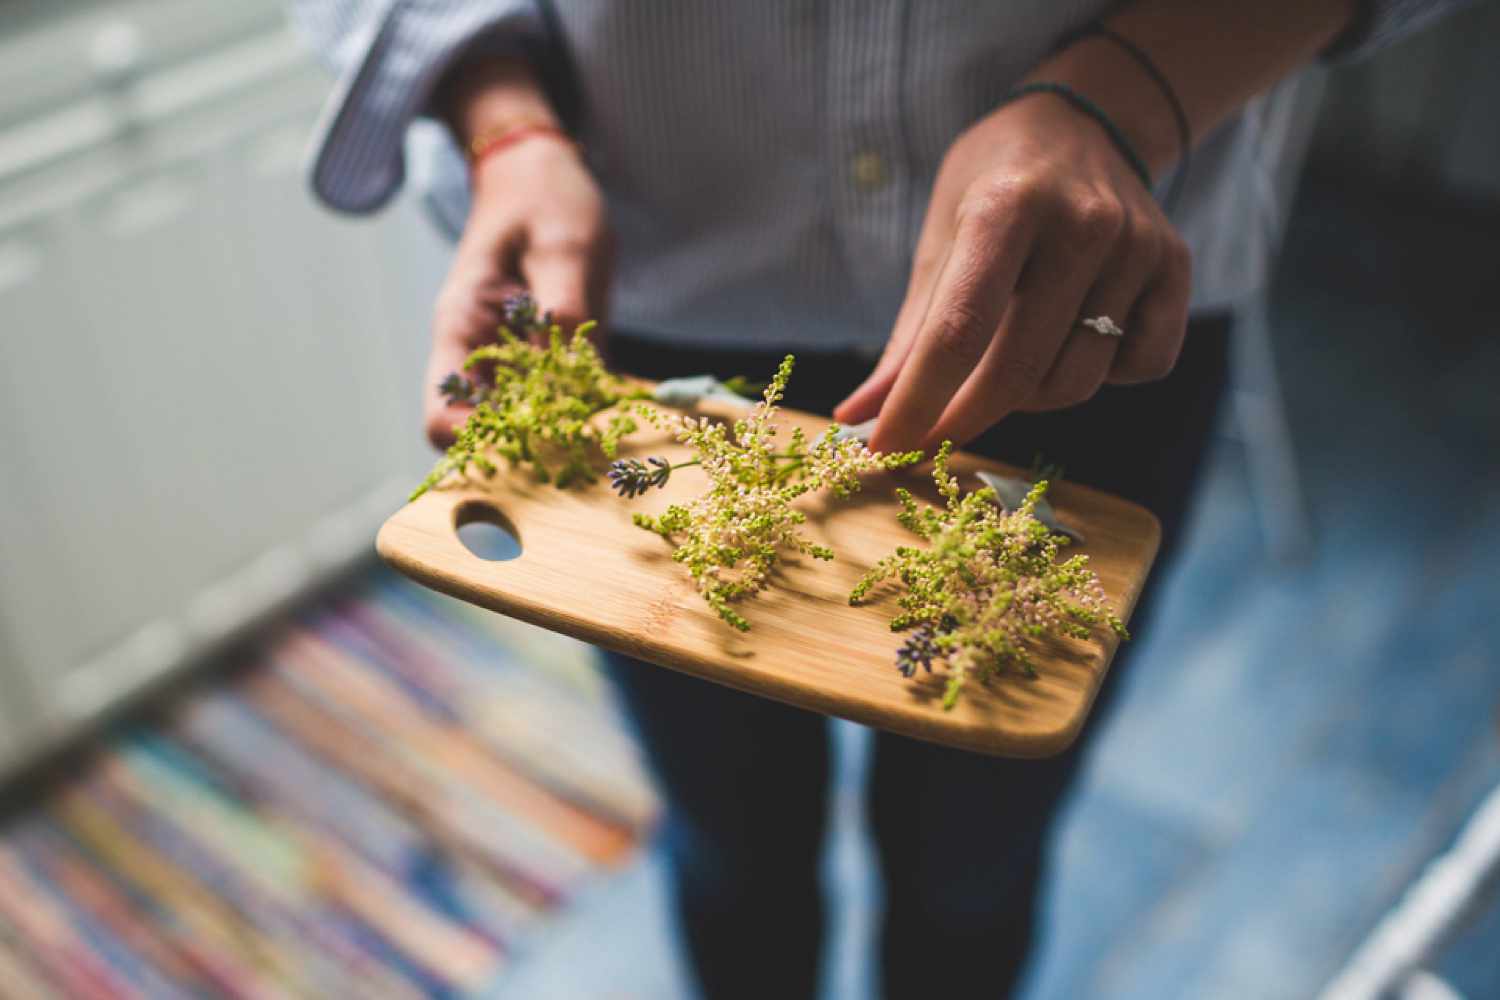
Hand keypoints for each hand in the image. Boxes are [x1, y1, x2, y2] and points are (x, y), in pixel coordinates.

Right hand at [425, 136, 612, 447]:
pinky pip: (562, 401)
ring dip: (561, 434)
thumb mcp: (563, 245)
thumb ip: (563, 308)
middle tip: (583, 449)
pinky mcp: (548, 358)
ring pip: (525, 423)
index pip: (442, 414)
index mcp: (461, 327)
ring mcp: (513, 359)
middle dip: (527, 447)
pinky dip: (586, 412)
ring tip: (607, 436)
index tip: (533, 440)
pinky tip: (620, 413)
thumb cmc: (544, 198)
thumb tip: (571, 373)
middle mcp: (480, 354)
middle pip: (483, 432)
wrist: (542, 174)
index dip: (478, 442)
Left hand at [833, 91, 1191, 453]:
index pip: (959, 332)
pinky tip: (1074, 341)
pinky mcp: (1177, 269)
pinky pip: (1140, 367)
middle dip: (963, 419)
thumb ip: (908, 337)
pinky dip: (1101, 376)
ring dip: (1029, 398)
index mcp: (1006, 207)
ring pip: (1076, 381)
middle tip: (932, 434)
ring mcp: (1138, 247)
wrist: (1084, 123)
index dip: (918, 403)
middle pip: (1018, 370)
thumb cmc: (994, 186)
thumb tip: (858, 417)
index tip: (886, 447)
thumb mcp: (940, 240)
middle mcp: (1082, 224)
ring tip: (1006, 362)